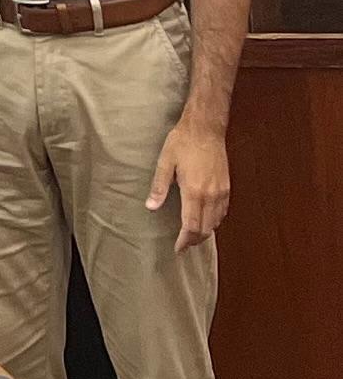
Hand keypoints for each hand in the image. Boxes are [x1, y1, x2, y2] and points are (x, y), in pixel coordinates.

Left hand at [146, 120, 231, 249]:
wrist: (206, 129)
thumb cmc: (183, 143)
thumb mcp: (165, 163)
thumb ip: (159, 187)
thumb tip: (151, 207)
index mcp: (194, 191)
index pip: (192, 226)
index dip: (185, 241)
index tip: (177, 249)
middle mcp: (211, 195)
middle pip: (206, 229)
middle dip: (194, 240)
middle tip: (182, 245)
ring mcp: (222, 192)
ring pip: (216, 222)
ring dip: (205, 232)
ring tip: (191, 235)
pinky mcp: (227, 187)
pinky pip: (223, 212)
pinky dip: (214, 221)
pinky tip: (205, 219)